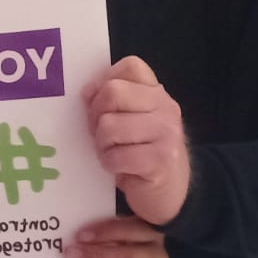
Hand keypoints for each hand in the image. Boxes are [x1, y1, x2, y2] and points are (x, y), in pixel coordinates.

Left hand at [83, 56, 190, 224]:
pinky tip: (119, 167)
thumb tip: (86, 93)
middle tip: (101, 133)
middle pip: (113, 92)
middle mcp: (166, 107)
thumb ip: (114, 99)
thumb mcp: (133, 118)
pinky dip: (109, 163)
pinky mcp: (161, 160)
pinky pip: (116, 156)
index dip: (104, 82)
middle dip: (96, 116)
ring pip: (109, 125)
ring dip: (101, 144)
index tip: (98, 104)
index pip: (131, 66)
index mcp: (156, 92)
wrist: (172, 191)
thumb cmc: (141, 151)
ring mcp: (167, 132)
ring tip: (111, 151)